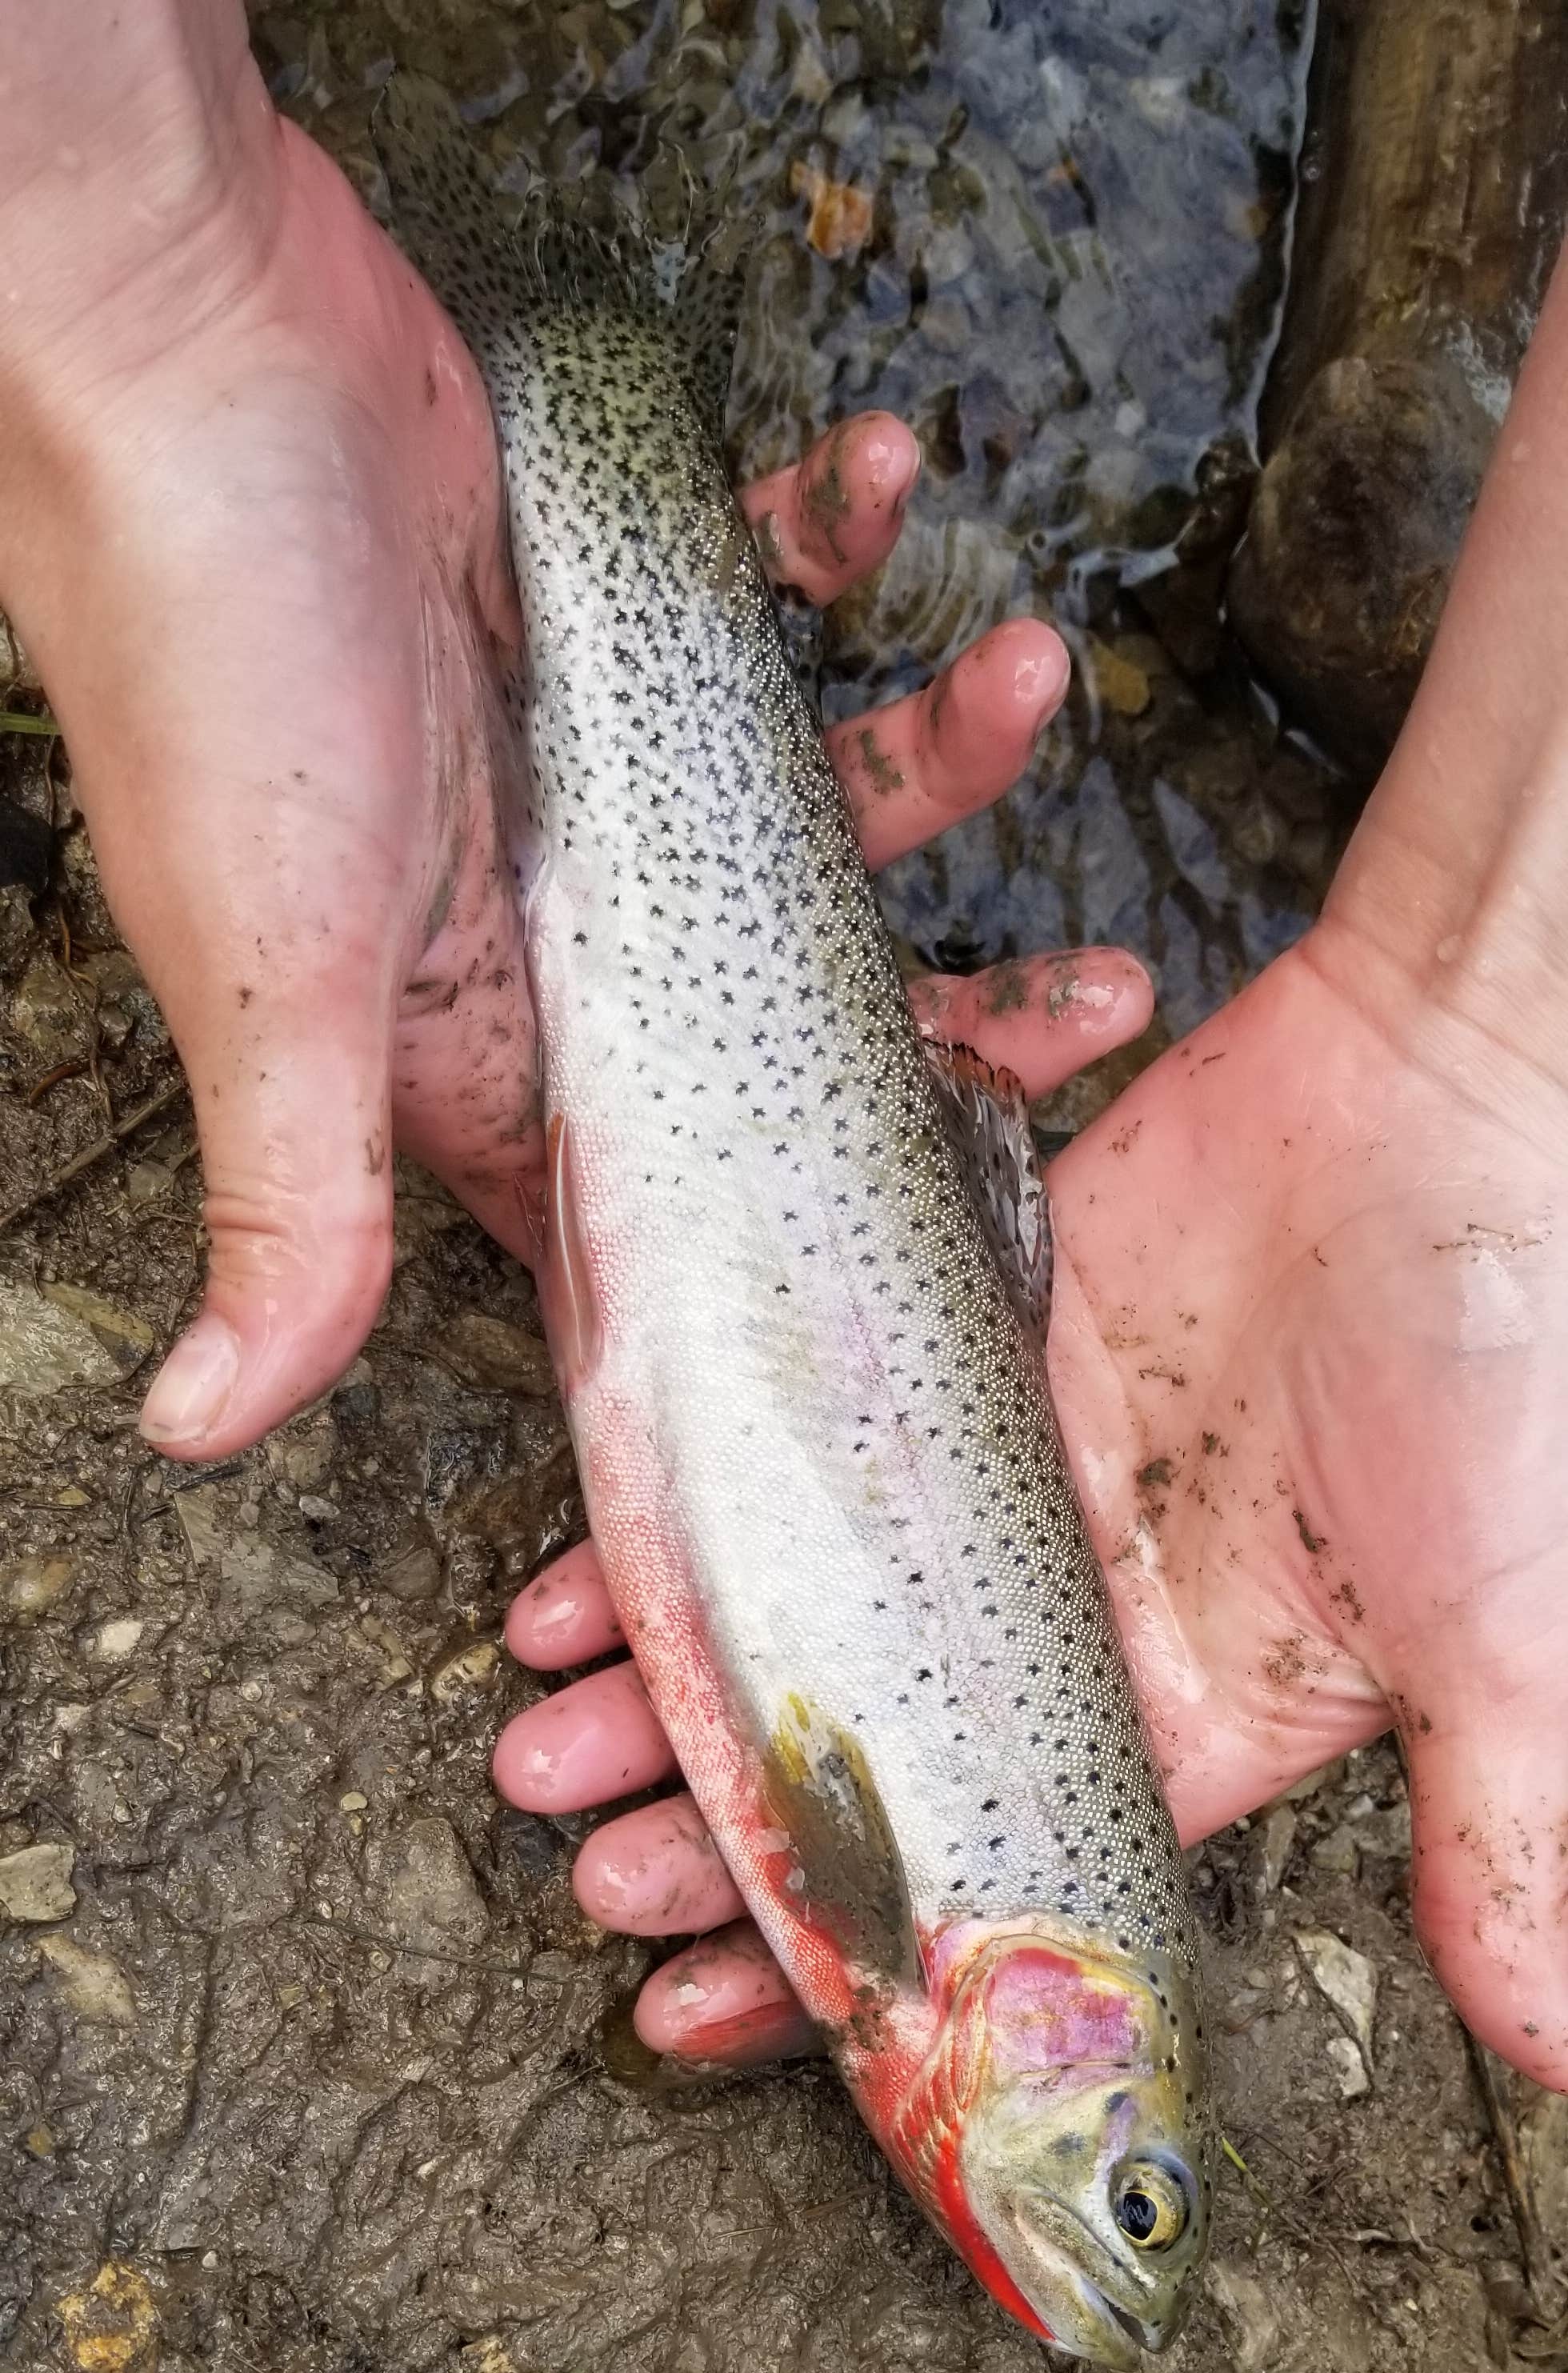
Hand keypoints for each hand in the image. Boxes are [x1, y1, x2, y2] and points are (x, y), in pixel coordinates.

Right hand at [0, 36, 1095, 1457]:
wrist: (172, 341)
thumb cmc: (206, 658)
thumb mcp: (274, 979)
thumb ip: (288, 1211)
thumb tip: (200, 1429)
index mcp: (477, 1035)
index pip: (671, 1187)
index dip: (816, 1220)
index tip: (979, 1222)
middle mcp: (549, 919)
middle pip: (799, 1006)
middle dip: (959, 1004)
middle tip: (1101, 990)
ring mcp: (592, 758)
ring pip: (815, 797)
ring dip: (941, 745)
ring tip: (1034, 670)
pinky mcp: (604, 591)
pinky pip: (761, 584)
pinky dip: (835, 539)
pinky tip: (887, 480)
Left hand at [498, 229, 1567, 2096]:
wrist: (1477, 1095)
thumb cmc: (1521, 1368)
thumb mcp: (1515, 1641)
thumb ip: (1510, 1837)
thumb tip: (1559, 2052)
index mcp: (1216, 1712)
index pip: (1004, 1882)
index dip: (871, 1966)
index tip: (724, 2034)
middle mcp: (1098, 1617)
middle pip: (876, 1763)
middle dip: (736, 1844)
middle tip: (597, 1894)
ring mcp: (1014, 1482)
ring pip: (809, 1616)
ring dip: (675, 1694)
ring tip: (544, 1763)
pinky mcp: (958, 1345)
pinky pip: (796, 1448)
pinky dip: (686, 1512)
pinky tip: (568, 1584)